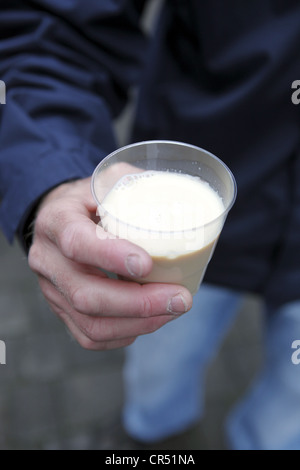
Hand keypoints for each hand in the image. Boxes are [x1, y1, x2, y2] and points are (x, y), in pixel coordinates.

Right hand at [28, 178, 192, 349]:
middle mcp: (48, 259)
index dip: (111, 256)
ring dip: (139, 323)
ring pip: (90, 323)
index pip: (76, 242)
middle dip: (139, 303)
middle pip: (86, 295)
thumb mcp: (107, 180)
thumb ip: (138, 185)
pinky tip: (150, 321)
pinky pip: (89, 336)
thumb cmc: (90, 200)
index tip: (148, 264)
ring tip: (174, 310)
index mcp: (56, 221)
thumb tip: (182, 204)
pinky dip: (125, 334)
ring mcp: (52, 290)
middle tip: (180, 299)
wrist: (59, 221)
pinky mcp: (61, 310)